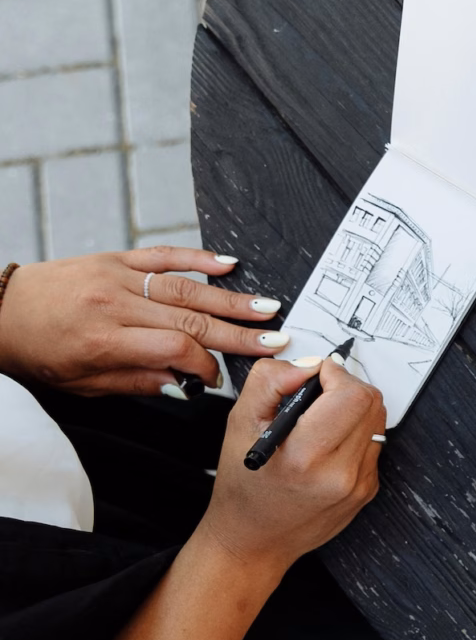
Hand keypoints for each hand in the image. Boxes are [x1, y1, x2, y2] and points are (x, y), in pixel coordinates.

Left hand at [0, 247, 286, 396]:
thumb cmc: (36, 351)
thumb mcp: (81, 383)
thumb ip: (135, 382)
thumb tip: (183, 385)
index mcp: (104, 340)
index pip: (174, 349)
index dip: (205, 366)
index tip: (218, 379)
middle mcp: (114, 304)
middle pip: (191, 318)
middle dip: (238, 333)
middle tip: (275, 341)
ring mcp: (116, 276)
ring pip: (186, 287)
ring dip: (231, 299)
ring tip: (267, 308)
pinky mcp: (115, 258)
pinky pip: (163, 255)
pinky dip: (198, 258)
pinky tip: (229, 264)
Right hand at [198, 357, 384, 575]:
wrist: (255, 540)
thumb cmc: (243, 485)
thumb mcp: (239, 423)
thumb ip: (270, 382)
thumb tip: (307, 365)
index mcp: (305, 457)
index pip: (351, 395)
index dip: (334, 374)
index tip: (313, 377)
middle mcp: (340, 474)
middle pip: (371, 403)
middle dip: (345, 387)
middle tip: (317, 395)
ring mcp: (360, 485)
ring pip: (377, 421)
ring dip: (353, 409)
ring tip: (320, 421)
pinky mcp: (369, 490)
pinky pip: (374, 444)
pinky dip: (355, 433)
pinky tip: (327, 445)